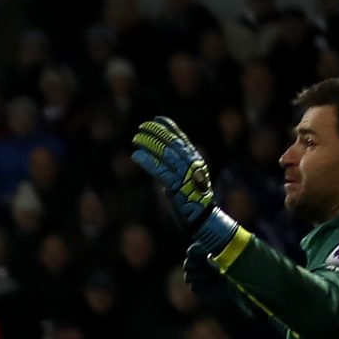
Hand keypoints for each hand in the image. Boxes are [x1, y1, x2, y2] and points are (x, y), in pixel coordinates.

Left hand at [131, 117, 237, 258]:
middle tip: (142, 126)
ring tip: (136, 138)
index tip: (157, 118)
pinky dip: (147, 161)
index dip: (170, 127)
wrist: (203, 219)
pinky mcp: (176, 187)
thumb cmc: (193, 201)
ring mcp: (184, 175)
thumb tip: (161, 157)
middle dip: (157, 132)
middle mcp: (192, 165)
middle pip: (172, 143)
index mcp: (196, 161)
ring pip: (165, 154)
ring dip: (149, 144)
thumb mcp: (187, 179)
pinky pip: (159, 170)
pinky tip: (135, 155)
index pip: (182, 139)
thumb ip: (177, 168)